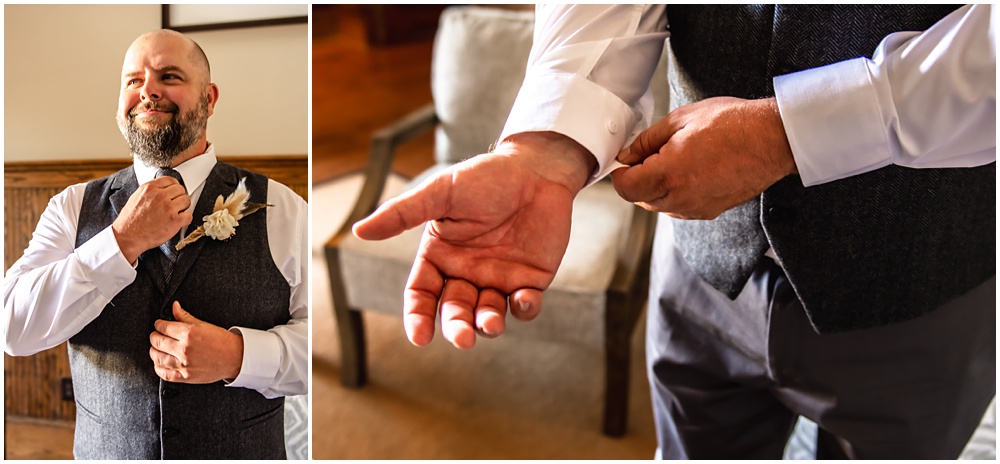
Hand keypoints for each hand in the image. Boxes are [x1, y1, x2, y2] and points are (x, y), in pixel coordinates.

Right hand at [113, 176, 191, 262]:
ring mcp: (168, 208)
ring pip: (186, 200)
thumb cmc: (130, 221)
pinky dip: (185, 220)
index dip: (174, 187)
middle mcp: (159, 196)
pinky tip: (177, 222)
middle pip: (180, 189)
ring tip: (175, 213)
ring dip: (183, 207)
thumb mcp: (136, 198)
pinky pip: (188, 216)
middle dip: (179, 197)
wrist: (128, 237)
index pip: (171, 180)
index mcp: (149, 188)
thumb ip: (150, 191)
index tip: (174, 192)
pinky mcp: (174, 220)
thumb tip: (163, 189)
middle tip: (174, 205)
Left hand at [149, 301, 243, 382]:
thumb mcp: (204, 325)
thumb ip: (185, 316)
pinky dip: (158, 368)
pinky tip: (160, 363)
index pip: (163, 327)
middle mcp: (184, 349)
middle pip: (157, 342)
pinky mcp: (185, 376)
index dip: (158, 324)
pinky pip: (164, 373)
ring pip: (157, 357)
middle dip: (154, 336)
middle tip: (156, 335)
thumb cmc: (222, 341)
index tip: (159, 325)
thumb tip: (174, 306)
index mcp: (189, 333)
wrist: (235, 358)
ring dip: (154, 351)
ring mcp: (184, 364)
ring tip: (157, 348)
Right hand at [353, 132, 594, 348]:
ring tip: (488, 323)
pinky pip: (525, 305)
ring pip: (487, 315)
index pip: (421, 294)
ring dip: (487, 324)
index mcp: (440, 255)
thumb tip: (359, 230)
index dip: (418, 317)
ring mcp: (498, 279)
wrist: (536, 168)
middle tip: (463, 338)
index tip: (420, 337)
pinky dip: (524, 309)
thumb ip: (402, 214)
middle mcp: (466, 272)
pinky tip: (523, 300)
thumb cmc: (485, 178)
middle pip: (454, 312)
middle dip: (456, 327)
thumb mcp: (440, 193)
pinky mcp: (531, 280)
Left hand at [611, 97, 796, 218]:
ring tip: (677, 158)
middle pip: (640, 198)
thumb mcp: (680, 120)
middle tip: (654, 152)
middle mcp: (679, 199)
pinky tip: (691, 169)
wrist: (772, 139)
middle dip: (639, 177)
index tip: (626, 159)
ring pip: (659, 204)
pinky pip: (680, 206)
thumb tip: (628, 155)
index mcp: (667, 175)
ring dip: (657, 186)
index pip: (625, 187)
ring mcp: (695, 208)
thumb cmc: (732, 125)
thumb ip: (647, 141)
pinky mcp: (710, 211)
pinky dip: (676, 192)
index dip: (621, 172)